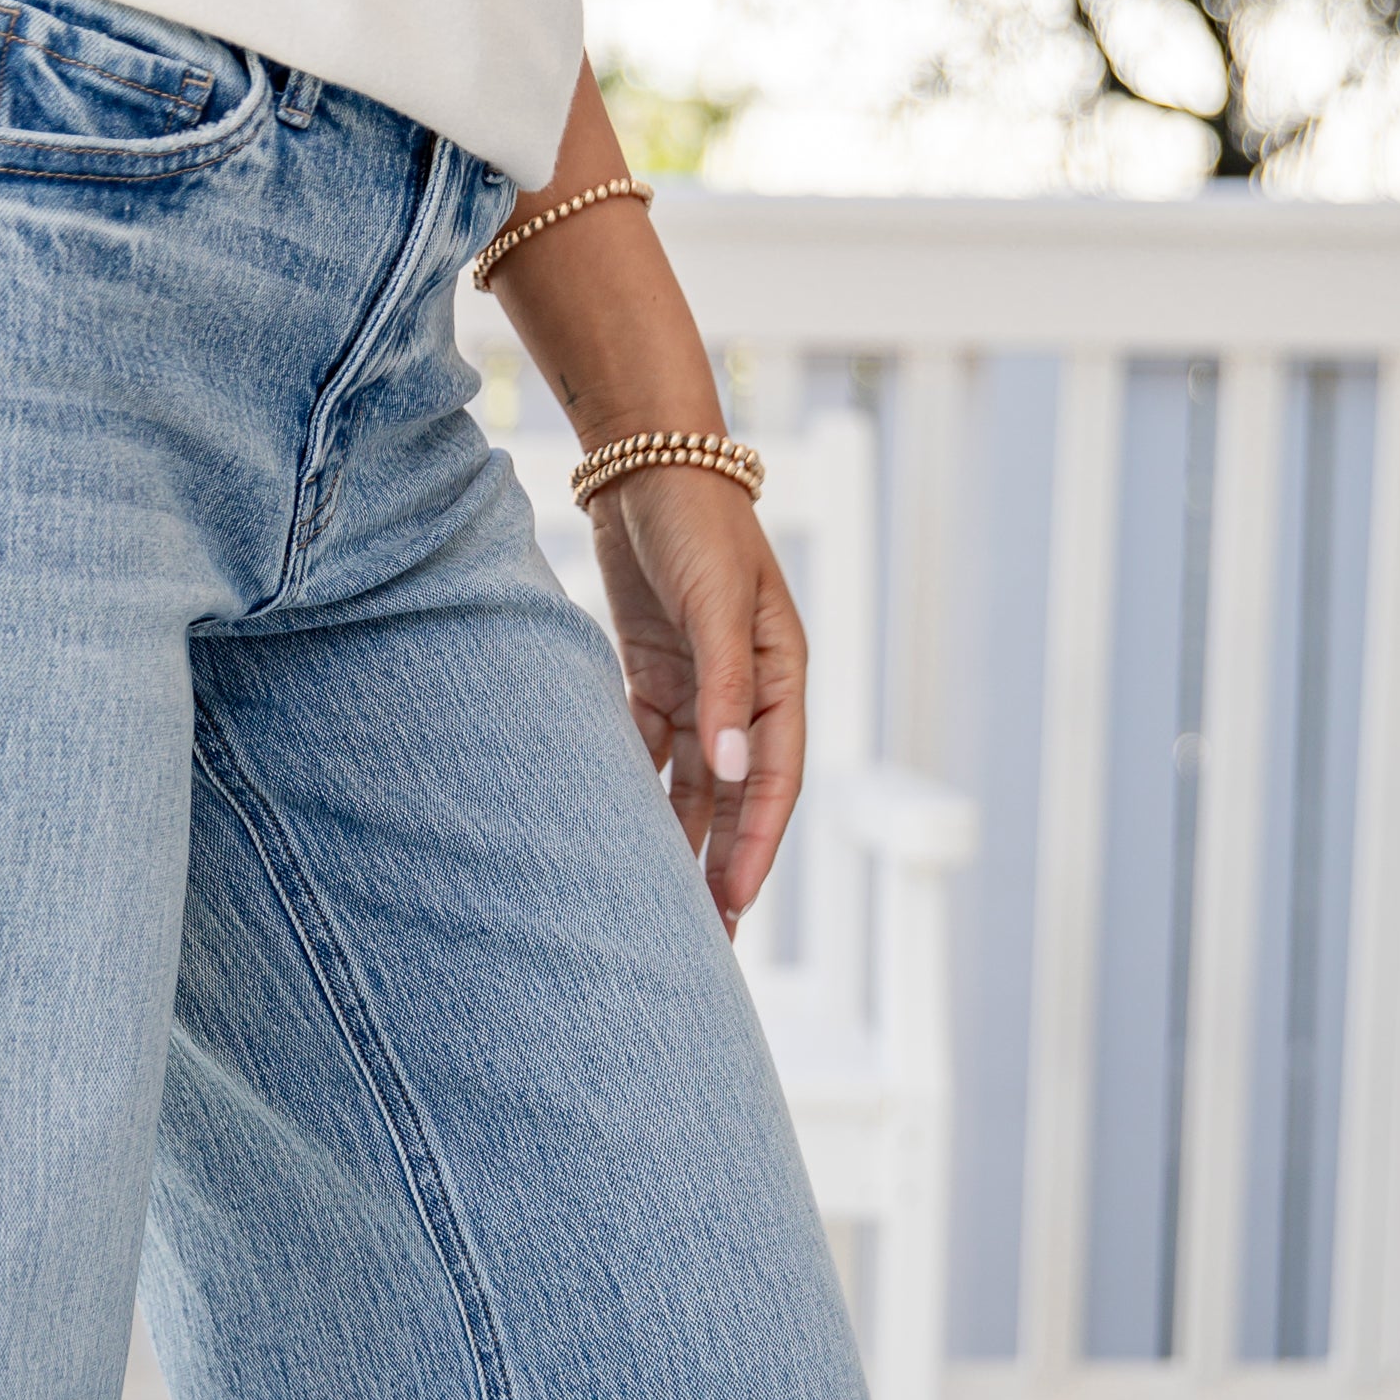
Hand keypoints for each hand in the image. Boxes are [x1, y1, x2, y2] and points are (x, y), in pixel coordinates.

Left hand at [591, 466, 806, 929]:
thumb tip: (730, 774)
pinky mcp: (656, 677)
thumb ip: (723, 690)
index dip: (757, 841)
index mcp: (778, 676)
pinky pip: (650, 751)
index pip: (775, 777)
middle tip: (707, 937)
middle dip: (723, 862)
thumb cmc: (695, 525)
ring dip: (681, 840)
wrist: (645, 462)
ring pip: (692, 784)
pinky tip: (621, 837)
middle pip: (736, 795)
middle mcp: (743, 691)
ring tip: (665, 906)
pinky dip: (639, 792)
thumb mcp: (717, 604)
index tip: (736, 899)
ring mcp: (699, 686)